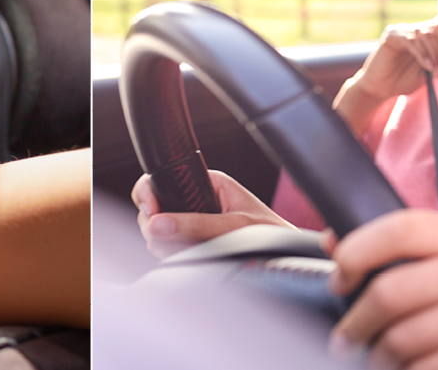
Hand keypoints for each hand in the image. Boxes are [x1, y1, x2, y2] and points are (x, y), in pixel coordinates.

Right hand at [132, 170, 298, 256]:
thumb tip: (159, 225)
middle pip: (153, 209)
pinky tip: (190, 255)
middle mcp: (196, 199)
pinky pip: (168, 245)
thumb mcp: (233, 226)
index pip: (160, 180)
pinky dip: (172, 253)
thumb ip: (196, 225)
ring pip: (158, 230)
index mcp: (207, 183)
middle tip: (168, 241)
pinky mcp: (193, 240)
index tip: (151, 214)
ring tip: (188, 250)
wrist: (289, 257)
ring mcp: (193, 220)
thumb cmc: (272, 233)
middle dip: (156, 227)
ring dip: (164, 243)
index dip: (148, 196)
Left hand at [329, 211, 437, 369]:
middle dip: (356, 322)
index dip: (357, 252)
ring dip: (377, 357)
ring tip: (373, 359)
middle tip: (346, 339)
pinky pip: (427, 366)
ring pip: (403, 337)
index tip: (339, 280)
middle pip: (391, 291)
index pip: (400, 228)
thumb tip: (332, 241)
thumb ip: (403, 249)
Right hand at [341, 19, 437, 108]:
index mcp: (423, 35)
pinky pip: (411, 41)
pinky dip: (421, 54)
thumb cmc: (403, 80)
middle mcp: (413, 29)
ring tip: (432, 70)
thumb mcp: (429, 68)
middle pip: (437, 27)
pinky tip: (425, 66)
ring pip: (425, 34)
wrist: (380, 89)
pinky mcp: (391, 37)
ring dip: (433, 53)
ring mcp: (401, 31)